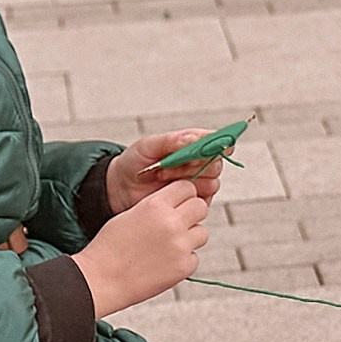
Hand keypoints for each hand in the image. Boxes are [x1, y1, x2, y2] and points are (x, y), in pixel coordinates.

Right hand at [79, 182, 209, 318]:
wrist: (101, 279)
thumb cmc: (110, 248)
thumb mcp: (130, 214)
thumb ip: (157, 206)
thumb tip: (179, 203)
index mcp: (156, 205)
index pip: (187, 187)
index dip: (184, 195)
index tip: (179, 202)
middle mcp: (172, 222)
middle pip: (201, 207)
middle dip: (192, 213)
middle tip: (179, 223)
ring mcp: (181, 246)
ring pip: (202, 233)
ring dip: (190, 237)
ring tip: (168, 245)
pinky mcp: (184, 267)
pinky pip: (194, 257)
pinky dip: (183, 260)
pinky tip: (163, 262)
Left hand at [107, 129, 226, 212]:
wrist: (121, 188)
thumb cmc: (134, 163)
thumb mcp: (148, 145)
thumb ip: (171, 140)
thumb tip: (194, 138)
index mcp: (192, 145)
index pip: (216, 142)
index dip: (219, 144)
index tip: (216, 146)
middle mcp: (199, 164)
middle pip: (216, 164)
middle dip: (194, 164)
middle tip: (168, 163)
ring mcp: (198, 185)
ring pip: (212, 183)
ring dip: (187, 180)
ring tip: (161, 176)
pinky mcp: (193, 203)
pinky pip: (202, 201)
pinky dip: (185, 196)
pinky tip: (167, 191)